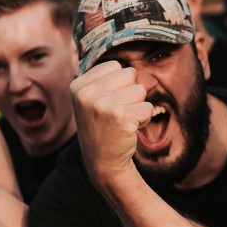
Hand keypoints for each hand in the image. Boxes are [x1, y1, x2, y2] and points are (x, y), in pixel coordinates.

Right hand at [70, 59, 153, 185]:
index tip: (107, 102)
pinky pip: (148, 107)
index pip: (115, 66)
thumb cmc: (102, 127)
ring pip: (140, 90)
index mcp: (78, 85)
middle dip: (130, 93)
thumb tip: (128, 65)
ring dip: (137, 106)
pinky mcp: (122, 117)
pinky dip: (144, 118)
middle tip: (117, 113)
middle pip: (130, 74)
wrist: (103, 162)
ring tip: (123, 121)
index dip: (119, 83)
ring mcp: (103, 105)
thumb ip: (102, 78)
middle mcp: (87, 93)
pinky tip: (129, 129)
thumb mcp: (90, 100)